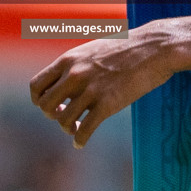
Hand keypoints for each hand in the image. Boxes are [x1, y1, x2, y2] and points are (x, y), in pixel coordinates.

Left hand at [30, 27, 177, 147]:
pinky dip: (80, 140)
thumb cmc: (127, 47)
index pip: (36, 86)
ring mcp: (91, 89)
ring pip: (64, 121)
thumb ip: (76, 64)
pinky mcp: (108, 103)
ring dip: (68, 129)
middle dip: (53, 115)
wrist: (154, 47)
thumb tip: (66, 78)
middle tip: (66, 116)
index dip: (40, 100)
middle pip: (46, 107)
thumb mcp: (93, 48)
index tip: (54, 105)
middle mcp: (74, 75)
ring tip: (77, 128)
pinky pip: (85, 130)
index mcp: (68, 60)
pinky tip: (81, 143)